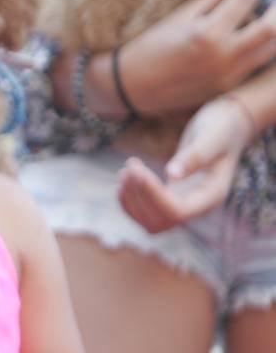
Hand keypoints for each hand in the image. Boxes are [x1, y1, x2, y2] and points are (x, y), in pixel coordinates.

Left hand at [116, 95, 253, 232]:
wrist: (226, 129)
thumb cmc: (222, 128)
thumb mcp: (212, 137)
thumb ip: (195, 156)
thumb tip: (171, 175)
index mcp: (213, 196)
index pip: (177, 212)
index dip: (152, 195)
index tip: (136, 168)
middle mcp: (198, 208)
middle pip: (160, 223)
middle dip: (139, 197)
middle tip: (132, 164)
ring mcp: (183, 206)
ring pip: (148, 223)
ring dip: (130, 200)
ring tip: (127, 168)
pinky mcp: (169, 200)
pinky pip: (143, 214)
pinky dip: (127, 200)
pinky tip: (125, 176)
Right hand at [121, 0, 275, 115]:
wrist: (131, 87)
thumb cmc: (149, 48)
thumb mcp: (177, 17)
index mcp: (208, 32)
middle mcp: (223, 55)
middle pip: (272, 27)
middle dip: (275, 9)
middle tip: (271, 0)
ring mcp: (227, 74)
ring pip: (269, 50)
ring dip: (270, 32)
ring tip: (260, 21)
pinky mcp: (225, 87)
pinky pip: (254, 65)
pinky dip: (258, 50)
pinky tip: (247, 42)